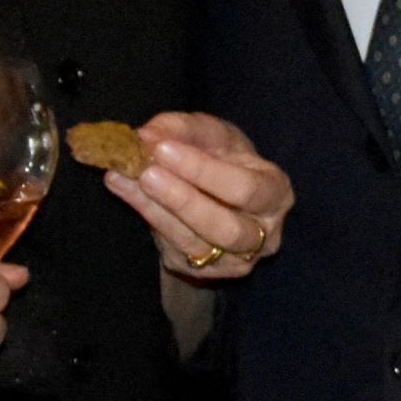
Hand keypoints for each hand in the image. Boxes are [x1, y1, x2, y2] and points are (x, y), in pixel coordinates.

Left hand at [110, 112, 292, 282]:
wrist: (218, 191)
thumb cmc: (221, 157)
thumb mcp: (210, 133)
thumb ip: (181, 129)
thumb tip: (146, 137)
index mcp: (275, 194)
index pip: (246, 189)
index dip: (204, 171)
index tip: (164, 148)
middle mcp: (264, 234)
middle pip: (226, 228)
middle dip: (182, 200)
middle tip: (146, 172)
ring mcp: (235, 260)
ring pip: (196, 244)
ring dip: (156, 210)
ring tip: (126, 178)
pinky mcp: (203, 271)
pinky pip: (174, 249)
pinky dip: (147, 217)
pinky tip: (125, 190)